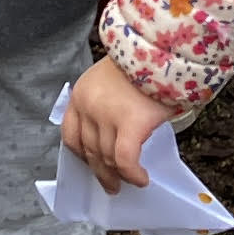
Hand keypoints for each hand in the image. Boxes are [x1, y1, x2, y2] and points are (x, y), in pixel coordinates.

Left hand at [60, 56, 169, 193]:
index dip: (81, 154)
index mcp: (81, 94)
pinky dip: (133, 174)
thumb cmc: (144, 63)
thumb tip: (111, 135)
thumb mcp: (111, 79)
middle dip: (100, 171)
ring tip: (130, 183)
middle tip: (110, 185)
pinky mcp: (129, 124)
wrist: (163, 49)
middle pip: (89, 150)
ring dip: (118, 176)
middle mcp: (88, 106)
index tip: (90, 164)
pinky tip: (142, 179)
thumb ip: (104, 104)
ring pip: (107, 158)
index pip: (70, 133)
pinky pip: (125, 160)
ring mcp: (106, 115)